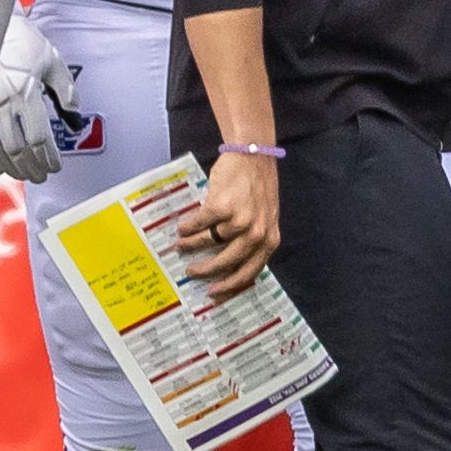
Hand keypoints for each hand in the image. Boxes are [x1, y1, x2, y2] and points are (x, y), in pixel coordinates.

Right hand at [0, 10, 76, 180]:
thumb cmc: (17, 36)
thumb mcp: (49, 58)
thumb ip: (64, 87)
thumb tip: (74, 111)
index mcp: (25, 90)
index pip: (38, 136)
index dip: (47, 157)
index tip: (53, 167)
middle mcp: (2, 100)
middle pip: (17, 147)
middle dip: (31, 166)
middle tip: (40, 175)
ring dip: (9, 165)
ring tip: (20, 172)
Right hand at [174, 149, 279, 299]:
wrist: (253, 156)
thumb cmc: (257, 187)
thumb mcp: (265, 217)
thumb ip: (253, 238)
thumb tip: (228, 260)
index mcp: (269, 240)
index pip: (250, 272)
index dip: (230, 286)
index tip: (214, 294)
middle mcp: (257, 233)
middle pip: (228, 262)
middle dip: (206, 270)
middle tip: (192, 272)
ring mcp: (240, 221)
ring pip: (210, 242)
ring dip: (191, 245)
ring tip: (181, 245)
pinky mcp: (222, 207)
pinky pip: (199, 224)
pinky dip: (188, 227)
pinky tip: (182, 228)